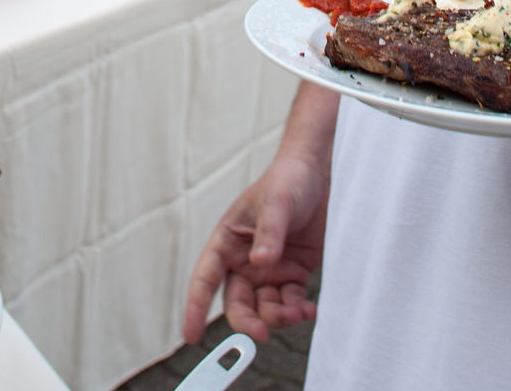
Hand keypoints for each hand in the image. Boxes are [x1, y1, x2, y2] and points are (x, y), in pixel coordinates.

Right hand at [182, 152, 328, 343]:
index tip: (192, 336)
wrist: (318, 174)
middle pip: (237, 302)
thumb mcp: (277, 203)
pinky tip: (309, 309)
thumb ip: (269, 233)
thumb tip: (260, 263)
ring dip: (278, 317)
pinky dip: (298, 311)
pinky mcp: (293, 273)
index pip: (205, 278)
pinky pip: (290, 302)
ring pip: (265, 307)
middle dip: (247, 321)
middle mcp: (244, 260)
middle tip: (262, 334)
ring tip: (299, 312)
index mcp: (227, 241)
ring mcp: (268, 269)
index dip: (196, 307)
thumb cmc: (287, 181)